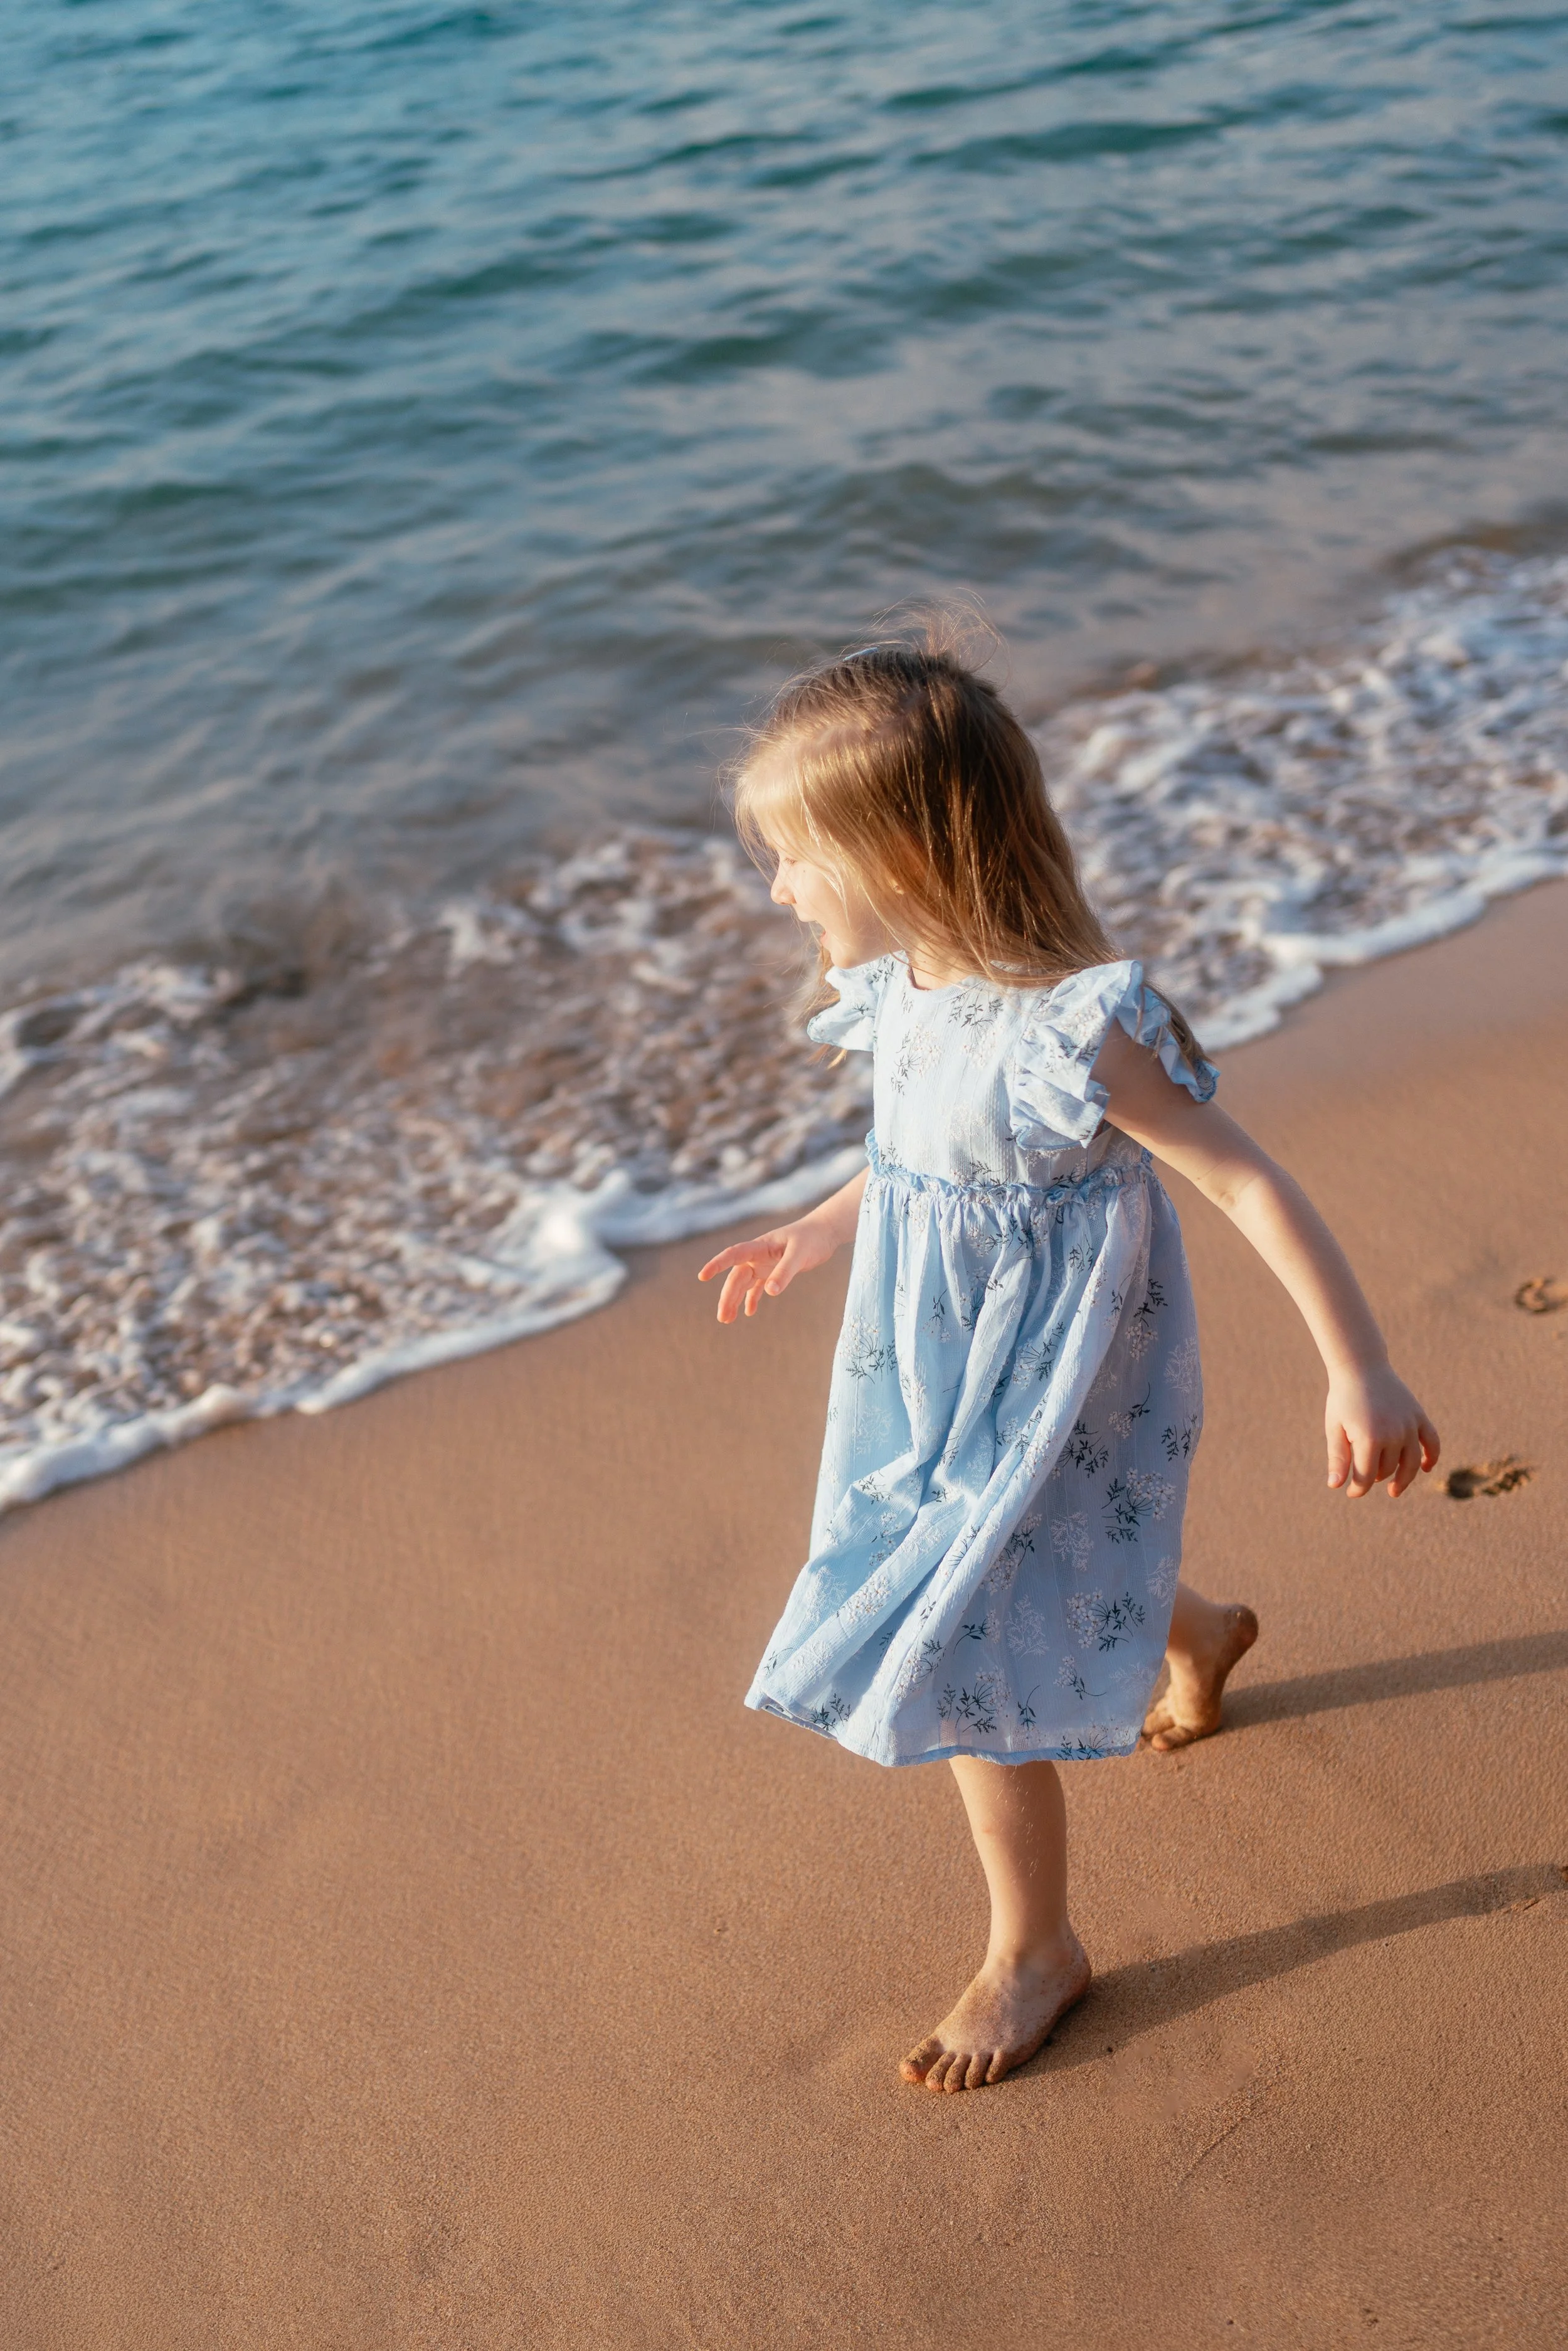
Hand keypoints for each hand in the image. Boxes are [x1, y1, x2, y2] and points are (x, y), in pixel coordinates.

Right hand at [698, 1211, 840, 1323]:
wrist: (824, 1231)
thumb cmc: (812, 1238)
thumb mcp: (800, 1254)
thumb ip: (785, 1272)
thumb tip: (770, 1292)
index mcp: (760, 1246)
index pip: (733, 1255)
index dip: (717, 1264)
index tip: (702, 1276)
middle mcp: (758, 1255)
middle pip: (737, 1276)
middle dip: (727, 1296)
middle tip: (723, 1318)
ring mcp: (764, 1263)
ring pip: (744, 1283)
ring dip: (735, 1300)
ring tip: (727, 1319)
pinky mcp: (773, 1270)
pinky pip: (757, 1286)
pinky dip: (752, 1298)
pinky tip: (749, 1312)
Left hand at [1325, 1365, 1440, 1498]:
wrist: (1361, 1367)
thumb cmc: (1343, 1399)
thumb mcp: (1335, 1428)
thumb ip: (1338, 1458)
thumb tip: (1335, 1486)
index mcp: (1369, 1438)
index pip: (1366, 1476)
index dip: (1357, 1489)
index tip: (1351, 1492)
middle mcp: (1394, 1434)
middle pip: (1388, 1469)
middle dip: (1375, 1478)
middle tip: (1366, 1478)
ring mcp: (1409, 1425)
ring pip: (1411, 1462)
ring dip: (1403, 1478)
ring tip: (1393, 1489)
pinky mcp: (1419, 1416)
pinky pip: (1432, 1442)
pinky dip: (1431, 1457)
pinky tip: (1425, 1469)